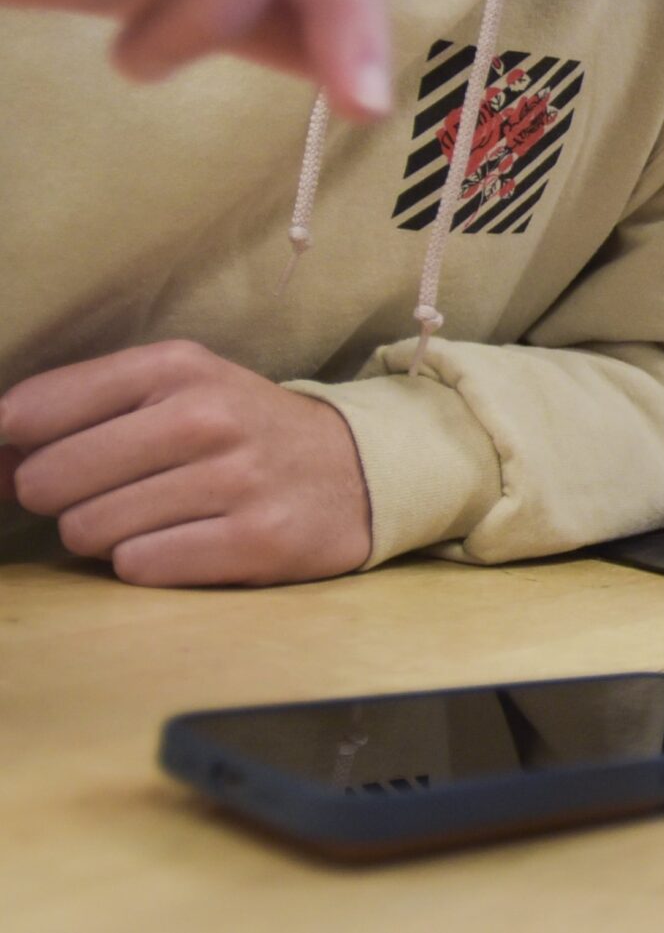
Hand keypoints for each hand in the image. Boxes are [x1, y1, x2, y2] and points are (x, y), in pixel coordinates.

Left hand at [0, 341, 372, 585]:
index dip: (10, 446)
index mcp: (177, 367)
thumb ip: (81, 406)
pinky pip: (139, 567)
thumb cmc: (240, 430)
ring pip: (88, 530)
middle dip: (59, 496)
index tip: (30, 457)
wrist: (357, 469)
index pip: (31, 411)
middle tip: (105, 491)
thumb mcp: (176, 387)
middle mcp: (206, 417)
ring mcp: (235, 480)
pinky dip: (147, 562)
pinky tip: (185, 541)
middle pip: (48, 479)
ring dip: (105, 533)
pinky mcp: (257, 541)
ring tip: (152, 516)